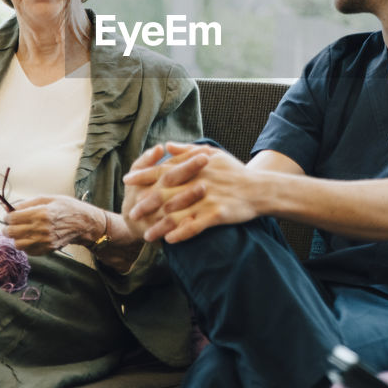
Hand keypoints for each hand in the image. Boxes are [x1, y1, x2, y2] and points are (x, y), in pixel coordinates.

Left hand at [4, 195, 102, 254]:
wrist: (84, 224)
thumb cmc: (67, 208)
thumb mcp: (48, 198)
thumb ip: (28, 203)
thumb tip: (10, 207)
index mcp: (41, 213)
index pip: (13, 218)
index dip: (7, 216)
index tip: (9, 216)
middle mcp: (41, 228)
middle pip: (12, 232)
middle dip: (8, 227)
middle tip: (10, 225)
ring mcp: (44, 241)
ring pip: (18, 244)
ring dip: (16, 238)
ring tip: (20, 232)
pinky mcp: (47, 249)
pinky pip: (28, 251)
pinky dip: (25, 245)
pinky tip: (30, 238)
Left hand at [127, 146, 259, 243]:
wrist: (259, 189)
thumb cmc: (235, 172)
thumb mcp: (212, 154)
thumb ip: (187, 151)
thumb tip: (166, 146)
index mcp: (194, 167)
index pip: (164, 169)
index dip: (144, 175)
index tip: (127, 180)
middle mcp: (198, 181)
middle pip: (165, 193)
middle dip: (146, 204)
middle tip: (132, 213)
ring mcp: (207, 199)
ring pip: (178, 214)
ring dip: (160, 226)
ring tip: (147, 236)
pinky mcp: (217, 214)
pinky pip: (196, 226)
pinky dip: (182, 233)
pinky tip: (170, 241)